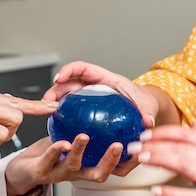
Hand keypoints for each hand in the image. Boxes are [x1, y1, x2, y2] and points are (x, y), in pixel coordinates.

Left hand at [4, 134, 140, 195]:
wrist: (22, 168)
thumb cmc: (51, 151)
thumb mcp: (74, 136)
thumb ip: (93, 127)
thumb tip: (113, 106)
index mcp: (89, 166)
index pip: (115, 169)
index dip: (130, 162)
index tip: (142, 148)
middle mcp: (78, 174)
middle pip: (100, 174)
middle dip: (111, 161)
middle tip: (121, 146)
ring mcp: (60, 174)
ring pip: (74, 167)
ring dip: (80, 151)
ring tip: (84, 137)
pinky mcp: (41, 172)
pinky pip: (49, 160)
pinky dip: (56, 150)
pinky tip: (61, 141)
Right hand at [43, 60, 158, 129]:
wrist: (143, 108)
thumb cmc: (143, 101)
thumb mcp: (146, 105)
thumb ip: (146, 112)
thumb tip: (148, 121)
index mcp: (104, 78)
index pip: (83, 68)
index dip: (69, 70)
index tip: (59, 78)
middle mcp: (93, 85)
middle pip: (70, 82)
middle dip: (56, 88)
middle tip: (47, 100)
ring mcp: (88, 97)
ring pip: (67, 95)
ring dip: (55, 101)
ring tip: (47, 113)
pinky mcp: (87, 109)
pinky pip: (73, 109)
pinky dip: (64, 115)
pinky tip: (58, 127)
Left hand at [127, 122, 195, 195]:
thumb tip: (194, 126)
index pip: (188, 133)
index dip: (163, 132)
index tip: (145, 134)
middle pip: (182, 146)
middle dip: (154, 144)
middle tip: (133, 146)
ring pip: (185, 163)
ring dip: (160, 159)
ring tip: (141, 159)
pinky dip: (172, 193)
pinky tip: (157, 191)